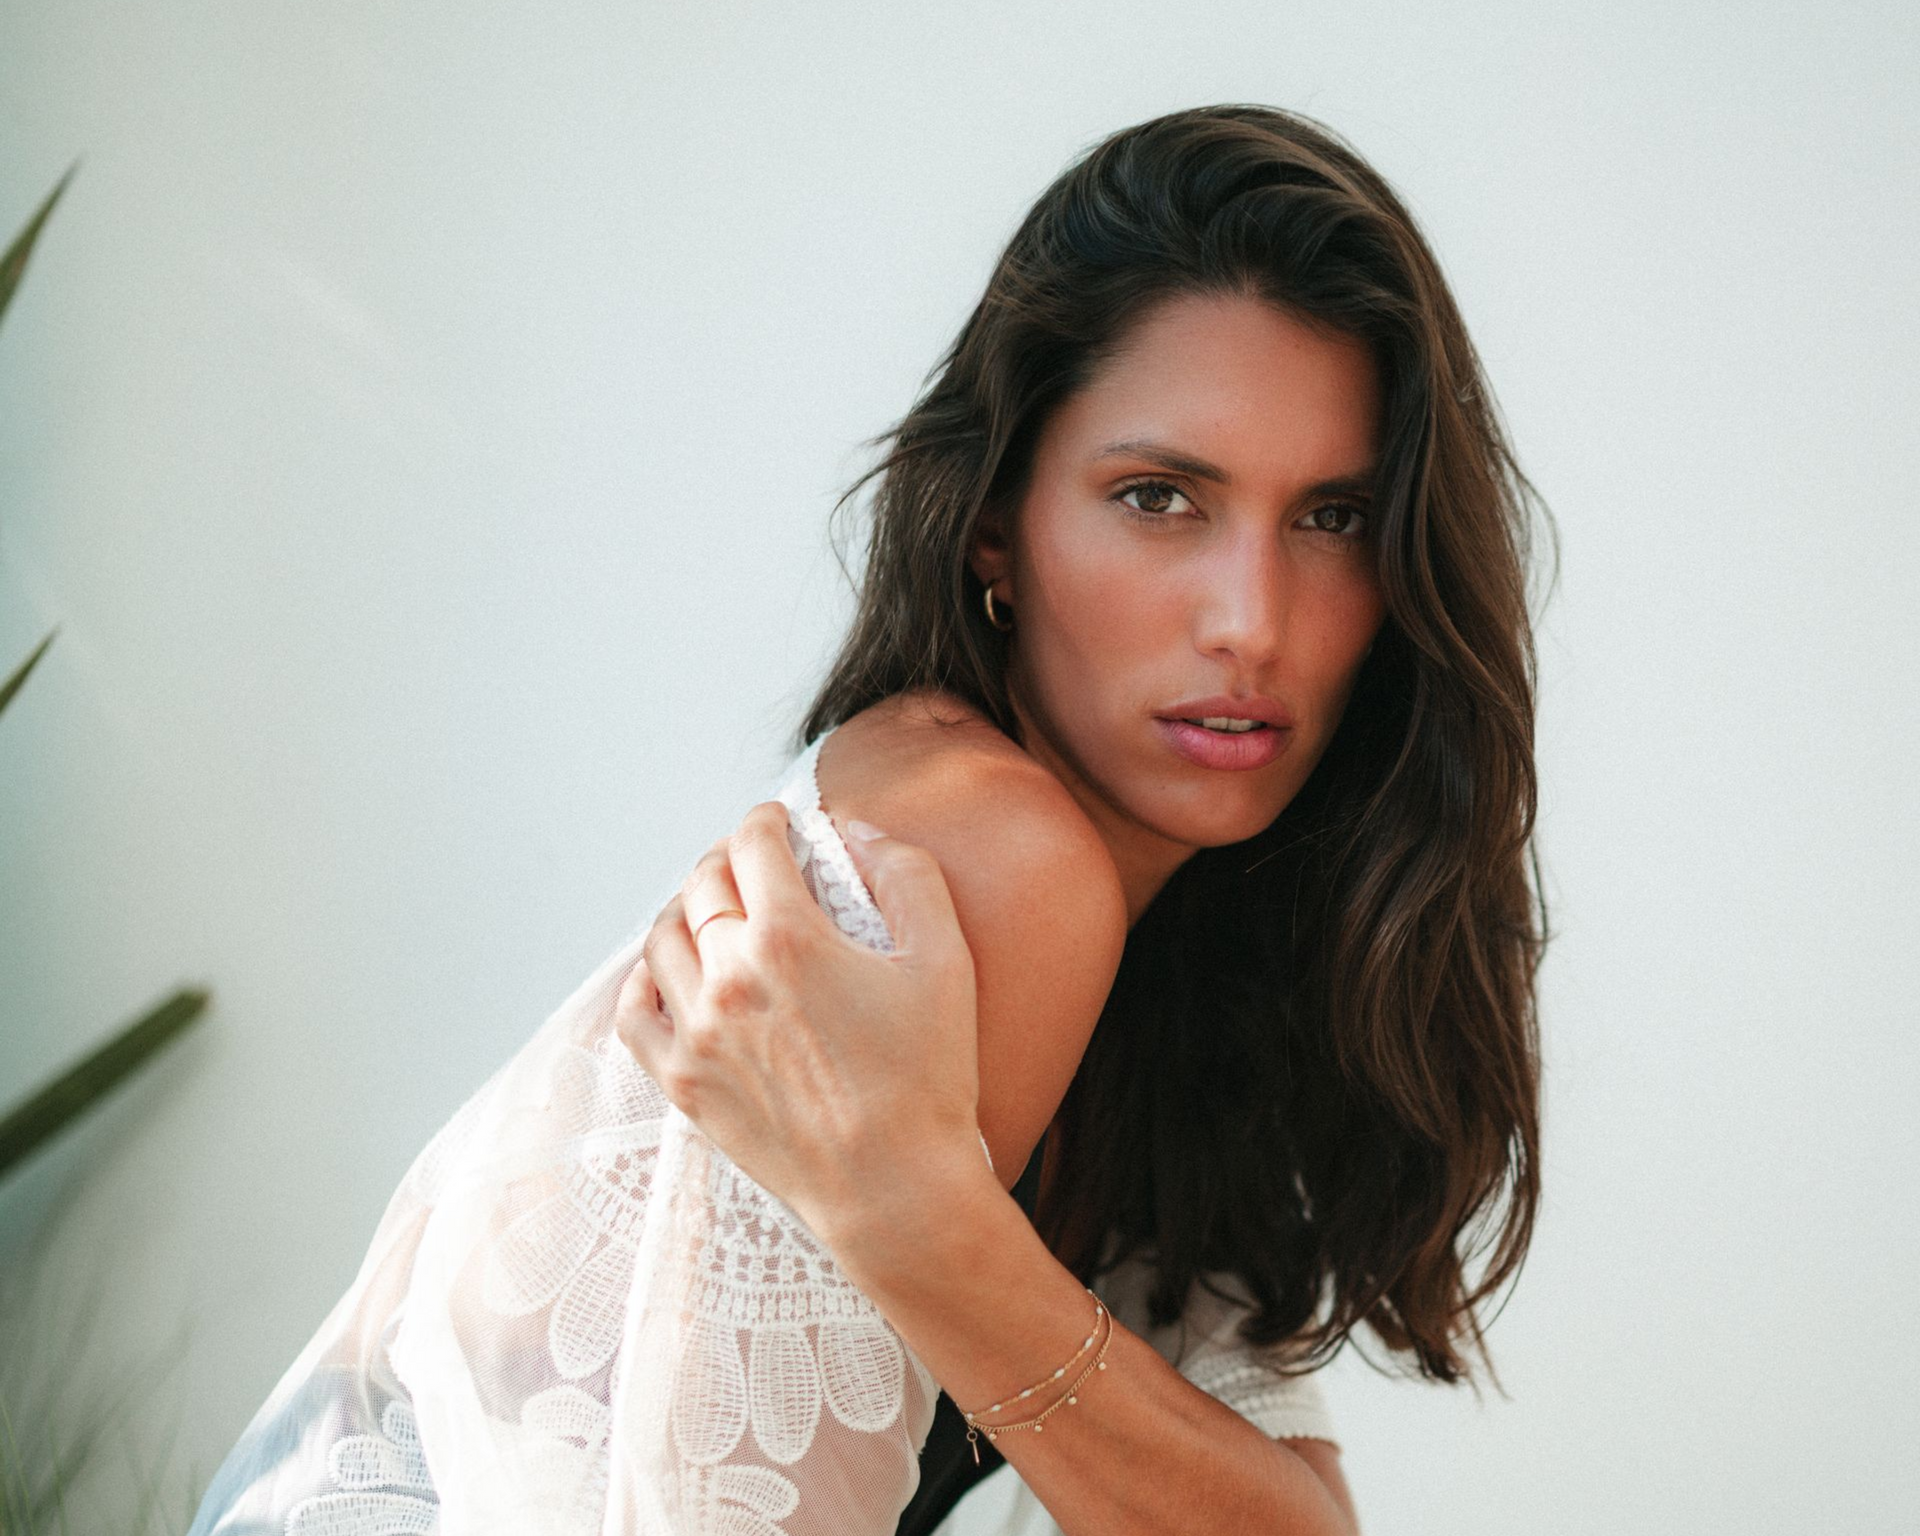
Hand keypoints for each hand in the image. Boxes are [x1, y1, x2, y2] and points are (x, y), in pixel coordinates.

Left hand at [614, 800, 986, 1243]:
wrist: (894, 1189)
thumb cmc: (927, 1079)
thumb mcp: (945, 960)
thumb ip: (906, 875)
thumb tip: (860, 832)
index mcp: (789, 939)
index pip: (752, 845)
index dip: (765, 819)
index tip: (778, 821)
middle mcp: (729, 977)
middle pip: (702, 884)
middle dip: (728, 858)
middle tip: (752, 862)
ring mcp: (697, 1032)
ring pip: (662, 939)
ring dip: (685, 908)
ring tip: (712, 909)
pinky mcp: (683, 1083)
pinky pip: (635, 1014)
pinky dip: (643, 980)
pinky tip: (667, 972)